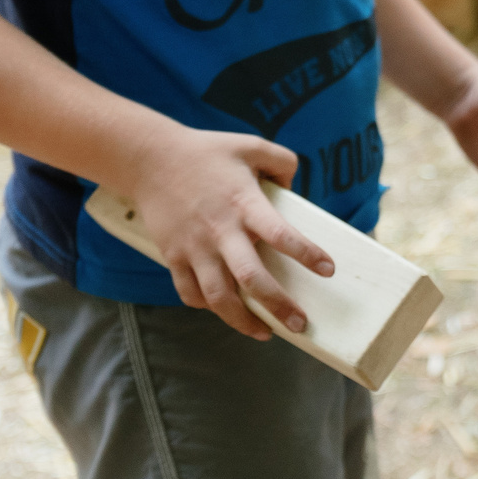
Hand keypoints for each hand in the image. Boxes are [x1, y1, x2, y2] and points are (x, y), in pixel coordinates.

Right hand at [126, 128, 336, 340]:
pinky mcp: (173, 256)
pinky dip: (208, 307)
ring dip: (243, 320)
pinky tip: (227, 312)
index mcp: (244, 203)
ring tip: (266, 333)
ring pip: (218, 296)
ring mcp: (194, 248)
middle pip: (251, 278)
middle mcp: (220, 231)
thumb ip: (283, 162)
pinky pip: (190, 292)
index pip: (281, 234)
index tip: (328, 270)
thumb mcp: (251, 145)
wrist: (149, 159)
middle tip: (301, 324)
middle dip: (278, 305)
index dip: (306, 253)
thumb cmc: (207, 152)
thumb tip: (296, 187)